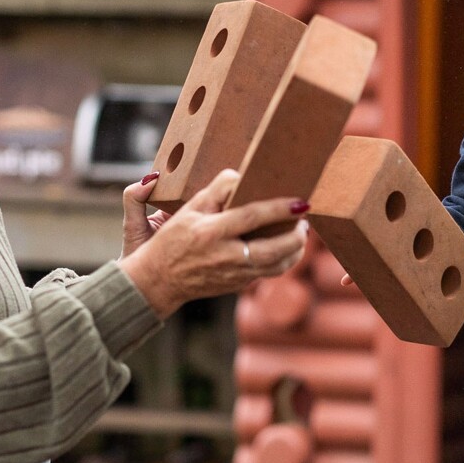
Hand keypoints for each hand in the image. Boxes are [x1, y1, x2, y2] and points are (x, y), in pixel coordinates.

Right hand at [119, 168, 309, 317]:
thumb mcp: (188, 209)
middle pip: (272, 249)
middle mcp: (223, 255)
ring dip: (295, 250)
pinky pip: (268, 274)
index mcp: (210, 232)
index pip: (251, 217)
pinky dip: (283, 261)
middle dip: (296, 236)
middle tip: (304, 220)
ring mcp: (232, 274)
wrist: (158, 280)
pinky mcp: (236, 286)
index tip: (300, 202)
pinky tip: (287, 248)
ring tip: (300, 233)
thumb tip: (240, 176)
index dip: (278, 208)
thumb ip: (215, 191)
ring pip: (275, 266)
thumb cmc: (173, 240)